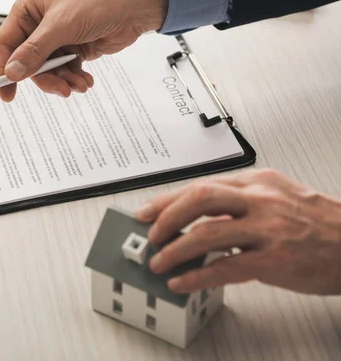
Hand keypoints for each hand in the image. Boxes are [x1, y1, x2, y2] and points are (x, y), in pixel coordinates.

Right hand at [0, 0, 166, 100]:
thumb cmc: (98, 0)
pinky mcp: (73, 49)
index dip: (3, 69)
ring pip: (48, 71)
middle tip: (60, 89)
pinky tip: (85, 80)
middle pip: (28, 63)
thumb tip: (12, 71)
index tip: (5, 92)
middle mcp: (40, 25)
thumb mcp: (61, 26)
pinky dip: (74, 79)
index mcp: (28, 10)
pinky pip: (65, 71)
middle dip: (46, 78)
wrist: (134, 5)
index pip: (6, 44)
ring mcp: (57, 38)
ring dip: (63, 81)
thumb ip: (35, 51)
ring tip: (79, 84)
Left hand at [135, 169, 340, 294]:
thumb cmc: (319, 222)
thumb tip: (196, 217)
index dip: (166, 200)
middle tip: (150, 236)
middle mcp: (260, 200)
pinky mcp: (275, 260)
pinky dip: (197, 276)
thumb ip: (238, 203)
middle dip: (166, 218)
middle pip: (198, 199)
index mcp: (257, 182)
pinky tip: (182, 282)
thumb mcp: (277, 197)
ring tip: (159, 262)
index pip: (200, 186)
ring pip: (206, 234)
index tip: (146, 212)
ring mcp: (268, 229)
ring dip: (174, 250)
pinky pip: (225, 268)